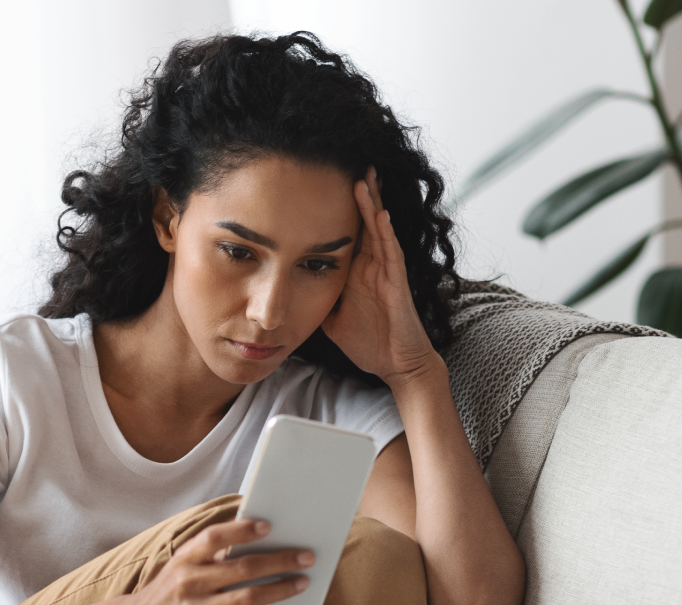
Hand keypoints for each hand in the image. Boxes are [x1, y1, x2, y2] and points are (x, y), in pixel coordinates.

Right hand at [119, 519, 313, 604]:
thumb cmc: (170, 589)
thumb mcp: (181, 565)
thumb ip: (210, 554)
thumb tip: (257, 540)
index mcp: (184, 559)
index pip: (214, 538)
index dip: (241, 530)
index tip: (269, 525)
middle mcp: (188, 582)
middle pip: (242, 568)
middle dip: (280, 561)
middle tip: (307, 557)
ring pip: (247, 598)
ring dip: (279, 590)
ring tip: (301, 583)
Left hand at [323, 167, 441, 384]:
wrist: (395, 366)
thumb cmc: (368, 342)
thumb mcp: (329, 317)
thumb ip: (314, 299)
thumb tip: (285, 290)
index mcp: (357, 271)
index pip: (347, 231)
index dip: (339, 207)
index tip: (326, 182)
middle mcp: (373, 266)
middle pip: (365, 221)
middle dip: (360, 193)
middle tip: (352, 162)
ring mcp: (386, 272)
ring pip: (379, 230)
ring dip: (372, 204)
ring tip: (365, 177)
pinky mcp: (397, 284)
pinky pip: (392, 254)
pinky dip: (385, 234)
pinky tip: (380, 215)